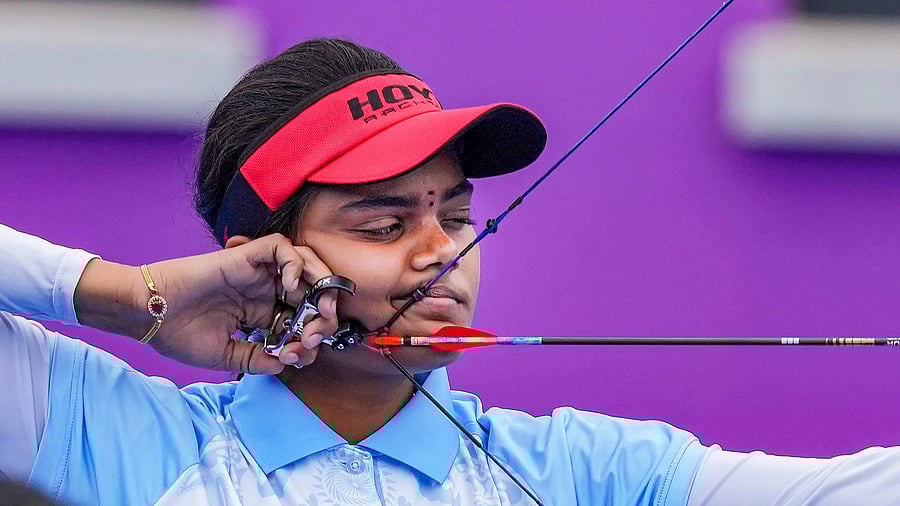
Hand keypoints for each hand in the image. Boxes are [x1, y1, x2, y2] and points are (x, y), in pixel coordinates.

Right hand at [76, 233, 338, 373]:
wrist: (147, 315)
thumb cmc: (177, 335)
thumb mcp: (225, 355)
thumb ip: (256, 359)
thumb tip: (285, 365)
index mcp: (260, 312)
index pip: (301, 318)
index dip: (310, 334)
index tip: (302, 354)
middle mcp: (263, 290)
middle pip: (311, 288)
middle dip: (325, 307)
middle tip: (321, 328)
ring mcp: (255, 272)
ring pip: (303, 261)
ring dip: (318, 281)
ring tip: (316, 306)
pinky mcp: (244, 257)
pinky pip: (280, 247)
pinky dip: (294, 262)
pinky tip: (290, 288)